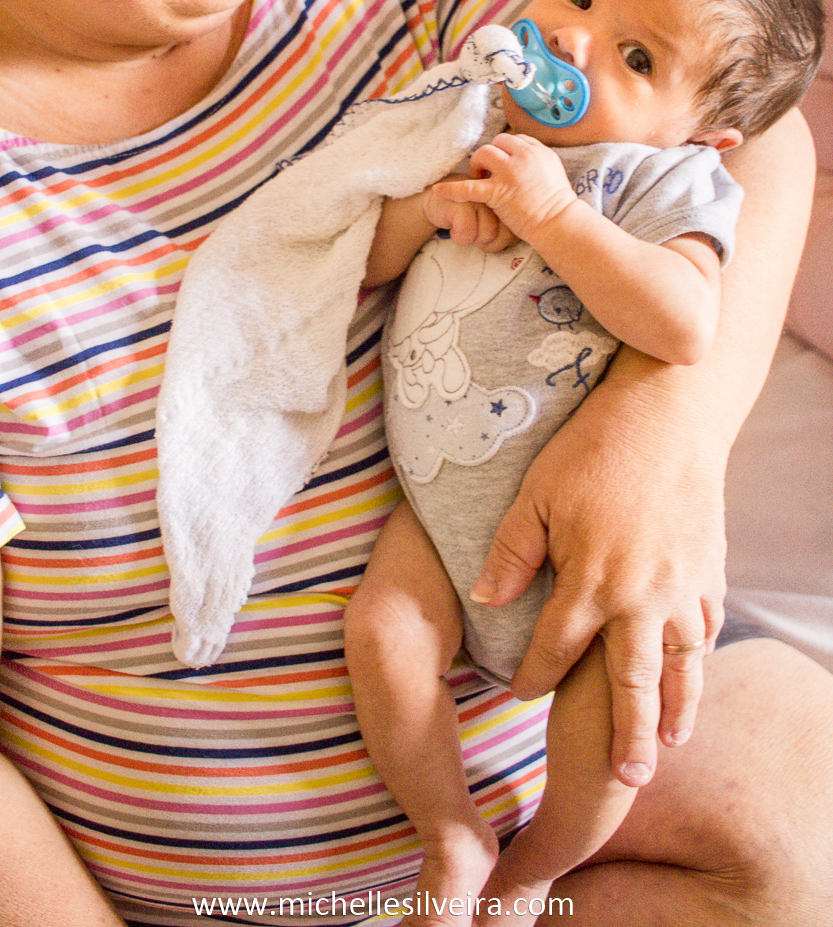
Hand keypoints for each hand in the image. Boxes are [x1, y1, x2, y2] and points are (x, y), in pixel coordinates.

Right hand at [421, 180, 515, 251]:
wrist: (436, 200)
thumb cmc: (466, 214)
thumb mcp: (490, 222)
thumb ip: (505, 230)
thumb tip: (511, 241)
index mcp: (508, 201)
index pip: (515, 234)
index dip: (498, 243)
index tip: (484, 235)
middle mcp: (499, 195)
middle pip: (504, 236)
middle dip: (487, 243)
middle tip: (474, 232)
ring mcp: (482, 195)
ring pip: (487, 235)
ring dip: (472, 239)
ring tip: (464, 226)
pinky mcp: (463, 198)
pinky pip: (468, 233)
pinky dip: (459, 236)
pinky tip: (453, 225)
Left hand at [435, 133, 575, 246]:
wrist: (558, 223)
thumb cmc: (556, 203)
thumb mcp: (552, 170)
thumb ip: (536, 161)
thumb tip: (521, 158)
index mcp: (537, 151)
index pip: (514, 139)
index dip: (506, 151)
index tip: (504, 164)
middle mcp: (523, 156)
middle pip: (498, 142)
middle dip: (491, 155)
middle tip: (491, 172)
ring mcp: (510, 172)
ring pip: (484, 153)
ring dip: (478, 164)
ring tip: (480, 178)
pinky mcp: (497, 191)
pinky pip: (469, 187)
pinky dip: (452, 189)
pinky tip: (439, 190)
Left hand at [469, 351, 726, 787]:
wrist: (669, 412)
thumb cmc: (593, 447)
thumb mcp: (535, 494)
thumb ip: (510, 553)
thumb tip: (484, 601)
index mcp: (590, 582)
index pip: (555, 650)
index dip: (533, 677)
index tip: (520, 695)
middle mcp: (641, 598)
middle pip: (630, 684)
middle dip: (624, 734)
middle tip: (625, 781)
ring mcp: (682, 587)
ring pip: (680, 667)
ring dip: (674, 711)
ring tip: (668, 750)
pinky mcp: (709, 568)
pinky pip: (706, 628)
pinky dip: (700, 660)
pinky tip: (693, 677)